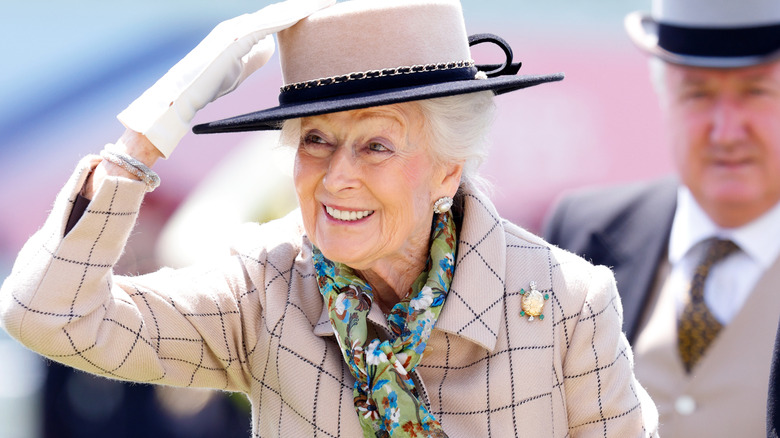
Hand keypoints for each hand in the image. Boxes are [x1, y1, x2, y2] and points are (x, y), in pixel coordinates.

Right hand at [117, 0, 334, 157]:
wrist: (181, 95)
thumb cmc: (208, 85)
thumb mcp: (239, 69)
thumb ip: (254, 57)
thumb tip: (272, 48)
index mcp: (244, 32)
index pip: (278, 19)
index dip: (301, 13)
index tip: (324, 8)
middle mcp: (241, 25)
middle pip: (281, 12)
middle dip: (306, 5)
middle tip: (331, 0)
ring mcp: (237, 29)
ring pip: (277, 14)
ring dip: (302, 6)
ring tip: (326, 1)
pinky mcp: (234, 38)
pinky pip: (267, 24)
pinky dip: (288, 17)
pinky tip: (306, 11)